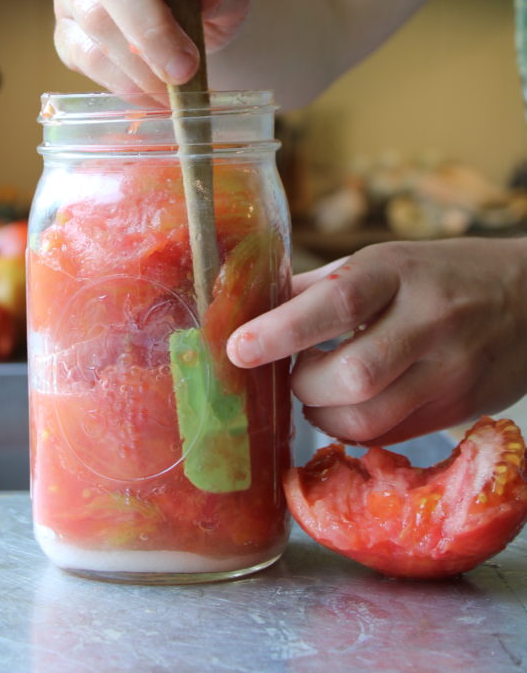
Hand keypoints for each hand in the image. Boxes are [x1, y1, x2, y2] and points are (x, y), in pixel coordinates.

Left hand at [226, 237, 526, 444]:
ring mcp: (448, 371)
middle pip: (351, 376)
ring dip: (322, 415)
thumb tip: (255, 304)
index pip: (336, 302)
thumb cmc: (443, 273)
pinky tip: (347, 407)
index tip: (238, 346)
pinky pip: (389, 435)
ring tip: (315, 393)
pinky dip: (353, 428)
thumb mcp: (387, 261)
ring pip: (369, 418)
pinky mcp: (458, 409)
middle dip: (302, 385)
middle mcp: (427, 321)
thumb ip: (324, 285)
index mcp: (398, 272)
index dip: (282, 329)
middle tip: (289, 373)